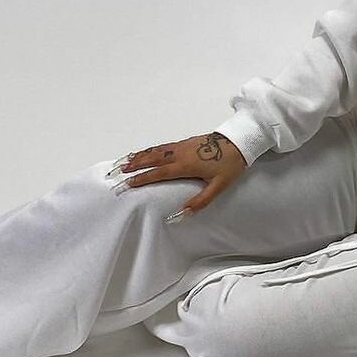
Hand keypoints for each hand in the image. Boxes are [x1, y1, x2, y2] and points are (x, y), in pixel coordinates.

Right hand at [106, 131, 247, 219]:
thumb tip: (181, 214)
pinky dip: (151, 149)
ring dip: (140, 156)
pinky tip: (146, 152)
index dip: (142, 178)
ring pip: (156, 151)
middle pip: (152, 159)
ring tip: (125, 161)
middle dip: (135, 165)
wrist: (238, 143)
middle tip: (118, 171)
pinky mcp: (185, 142)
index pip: (159, 173)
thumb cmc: (229, 165)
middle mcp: (180, 154)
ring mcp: (182, 146)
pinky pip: (163, 146)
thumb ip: (199, 201)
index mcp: (185, 165)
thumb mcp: (218, 187)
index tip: (128, 183)